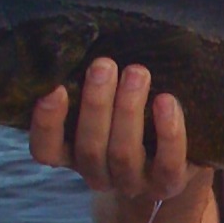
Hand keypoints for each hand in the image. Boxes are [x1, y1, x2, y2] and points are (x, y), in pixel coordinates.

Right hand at [29, 58, 205, 199]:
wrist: (177, 160)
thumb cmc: (132, 117)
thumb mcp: (107, 103)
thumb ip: (92, 84)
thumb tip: (87, 38)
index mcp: (73, 154)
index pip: (46, 149)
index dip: (47, 123)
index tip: (54, 87)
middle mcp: (99, 173)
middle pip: (89, 147)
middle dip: (96, 104)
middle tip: (103, 65)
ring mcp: (133, 183)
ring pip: (123, 154)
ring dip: (128, 111)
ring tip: (137, 72)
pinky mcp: (168, 184)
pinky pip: (167, 163)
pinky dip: (168, 131)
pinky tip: (167, 101)